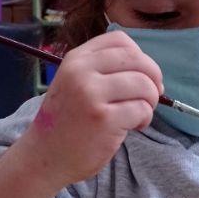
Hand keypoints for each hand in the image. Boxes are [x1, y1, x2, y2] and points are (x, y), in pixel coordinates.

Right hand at [21, 31, 162, 188]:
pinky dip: (145, 119)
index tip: (141, 75)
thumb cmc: (67, 121)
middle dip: (153, 78)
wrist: (45, 157)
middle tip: (150, 96)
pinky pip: (142, 109)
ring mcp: (91, 94)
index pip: (121, 40)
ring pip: (144, 85)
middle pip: (138, 60)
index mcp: (76, 59)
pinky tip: (133, 127)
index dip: (140, 56)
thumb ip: (103, 69)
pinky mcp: (103, 119)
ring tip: (138, 115)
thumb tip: (149, 70)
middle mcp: (81, 71)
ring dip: (150, 101)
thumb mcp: (75, 83)